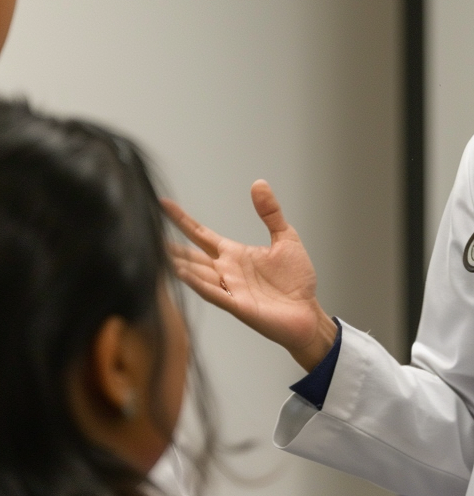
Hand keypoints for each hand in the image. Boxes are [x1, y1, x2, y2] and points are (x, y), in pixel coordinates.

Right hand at [162, 180, 336, 371]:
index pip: (201, 234)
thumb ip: (270, 213)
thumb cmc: (296, 280)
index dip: (183, 220)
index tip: (163, 203)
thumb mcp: (286, 238)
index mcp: (235, 254)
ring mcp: (230, 289)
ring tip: (156, 251)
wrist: (308, 312)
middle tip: (144, 231)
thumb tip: (259, 183)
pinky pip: (214, 293)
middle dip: (170, 245)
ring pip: (197, 274)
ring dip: (179, 263)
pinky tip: (182, 273)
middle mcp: (226, 271)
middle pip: (191, 255)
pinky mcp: (239, 305)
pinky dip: (198, 283)